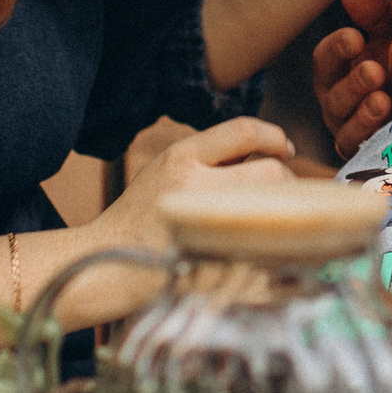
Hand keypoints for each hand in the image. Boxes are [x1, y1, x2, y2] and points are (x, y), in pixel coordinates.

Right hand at [88, 117, 294, 256]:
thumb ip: (210, 159)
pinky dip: (274, 244)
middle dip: (284, 181)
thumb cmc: (141, 217)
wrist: (106, 260)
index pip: (243, 131)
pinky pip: (262, 246)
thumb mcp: (165, 170)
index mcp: (180, 157)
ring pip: (271, 207)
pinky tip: (269, 245)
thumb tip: (267, 152)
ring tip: (273, 217)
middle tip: (282, 194)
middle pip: (269, 172)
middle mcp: (192, 185)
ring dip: (283, 211)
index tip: (285, 148)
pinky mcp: (212, 261)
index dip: (273, 136)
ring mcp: (203, 226)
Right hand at [313, 0, 391, 155]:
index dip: (336, 48)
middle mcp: (340, 101)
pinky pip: (360, 149)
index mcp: (342, 69)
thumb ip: (375, 13)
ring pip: (343, 124)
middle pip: (331, 93)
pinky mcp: (369, 154)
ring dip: (361, 110)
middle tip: (374, 69)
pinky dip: (371, 136)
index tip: (354, 37)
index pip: (326, 58)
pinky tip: (390, 122)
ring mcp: (352, 130)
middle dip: (351, 81)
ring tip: (382, 98)